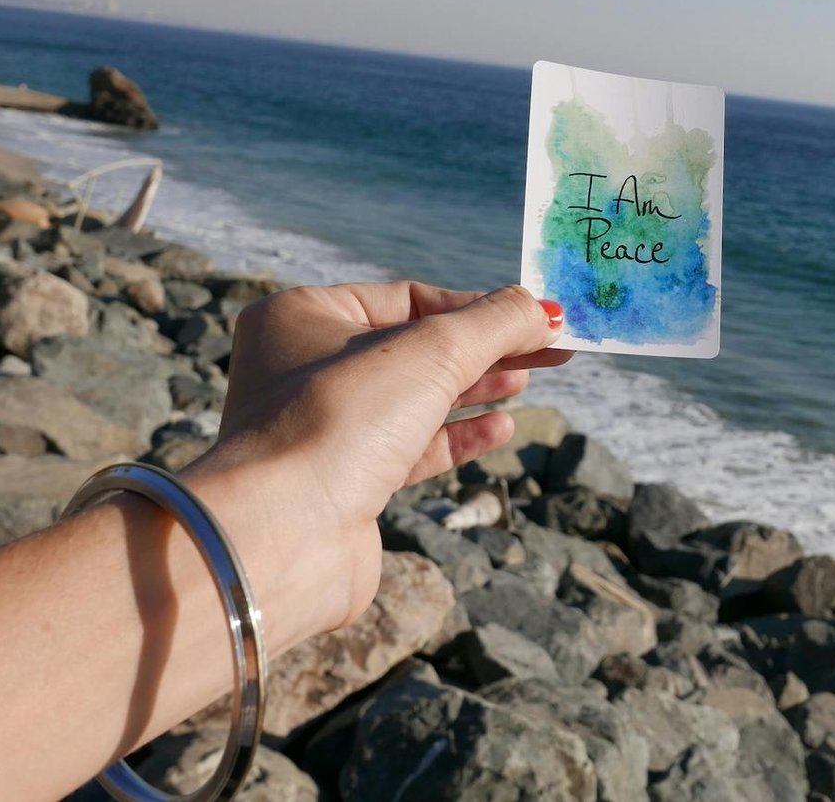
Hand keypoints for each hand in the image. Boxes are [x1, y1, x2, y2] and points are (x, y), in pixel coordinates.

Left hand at [189, 282, 567, 639]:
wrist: (284, 535)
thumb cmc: (341, 419)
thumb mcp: (433, 351)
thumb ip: (495, 322)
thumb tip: (546, 307)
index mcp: (302, 316)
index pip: (408, 298)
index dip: (477, 307)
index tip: (536, 317)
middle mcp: (301, 367)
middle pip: (416, 347)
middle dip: (485, 347)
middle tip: (551, 347)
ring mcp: (322, 428)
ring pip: (414, 398)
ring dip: (474, 388)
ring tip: (526, 379)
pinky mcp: (343, 483)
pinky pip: (409, 447)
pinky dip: (456, 436)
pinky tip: (500, 427)